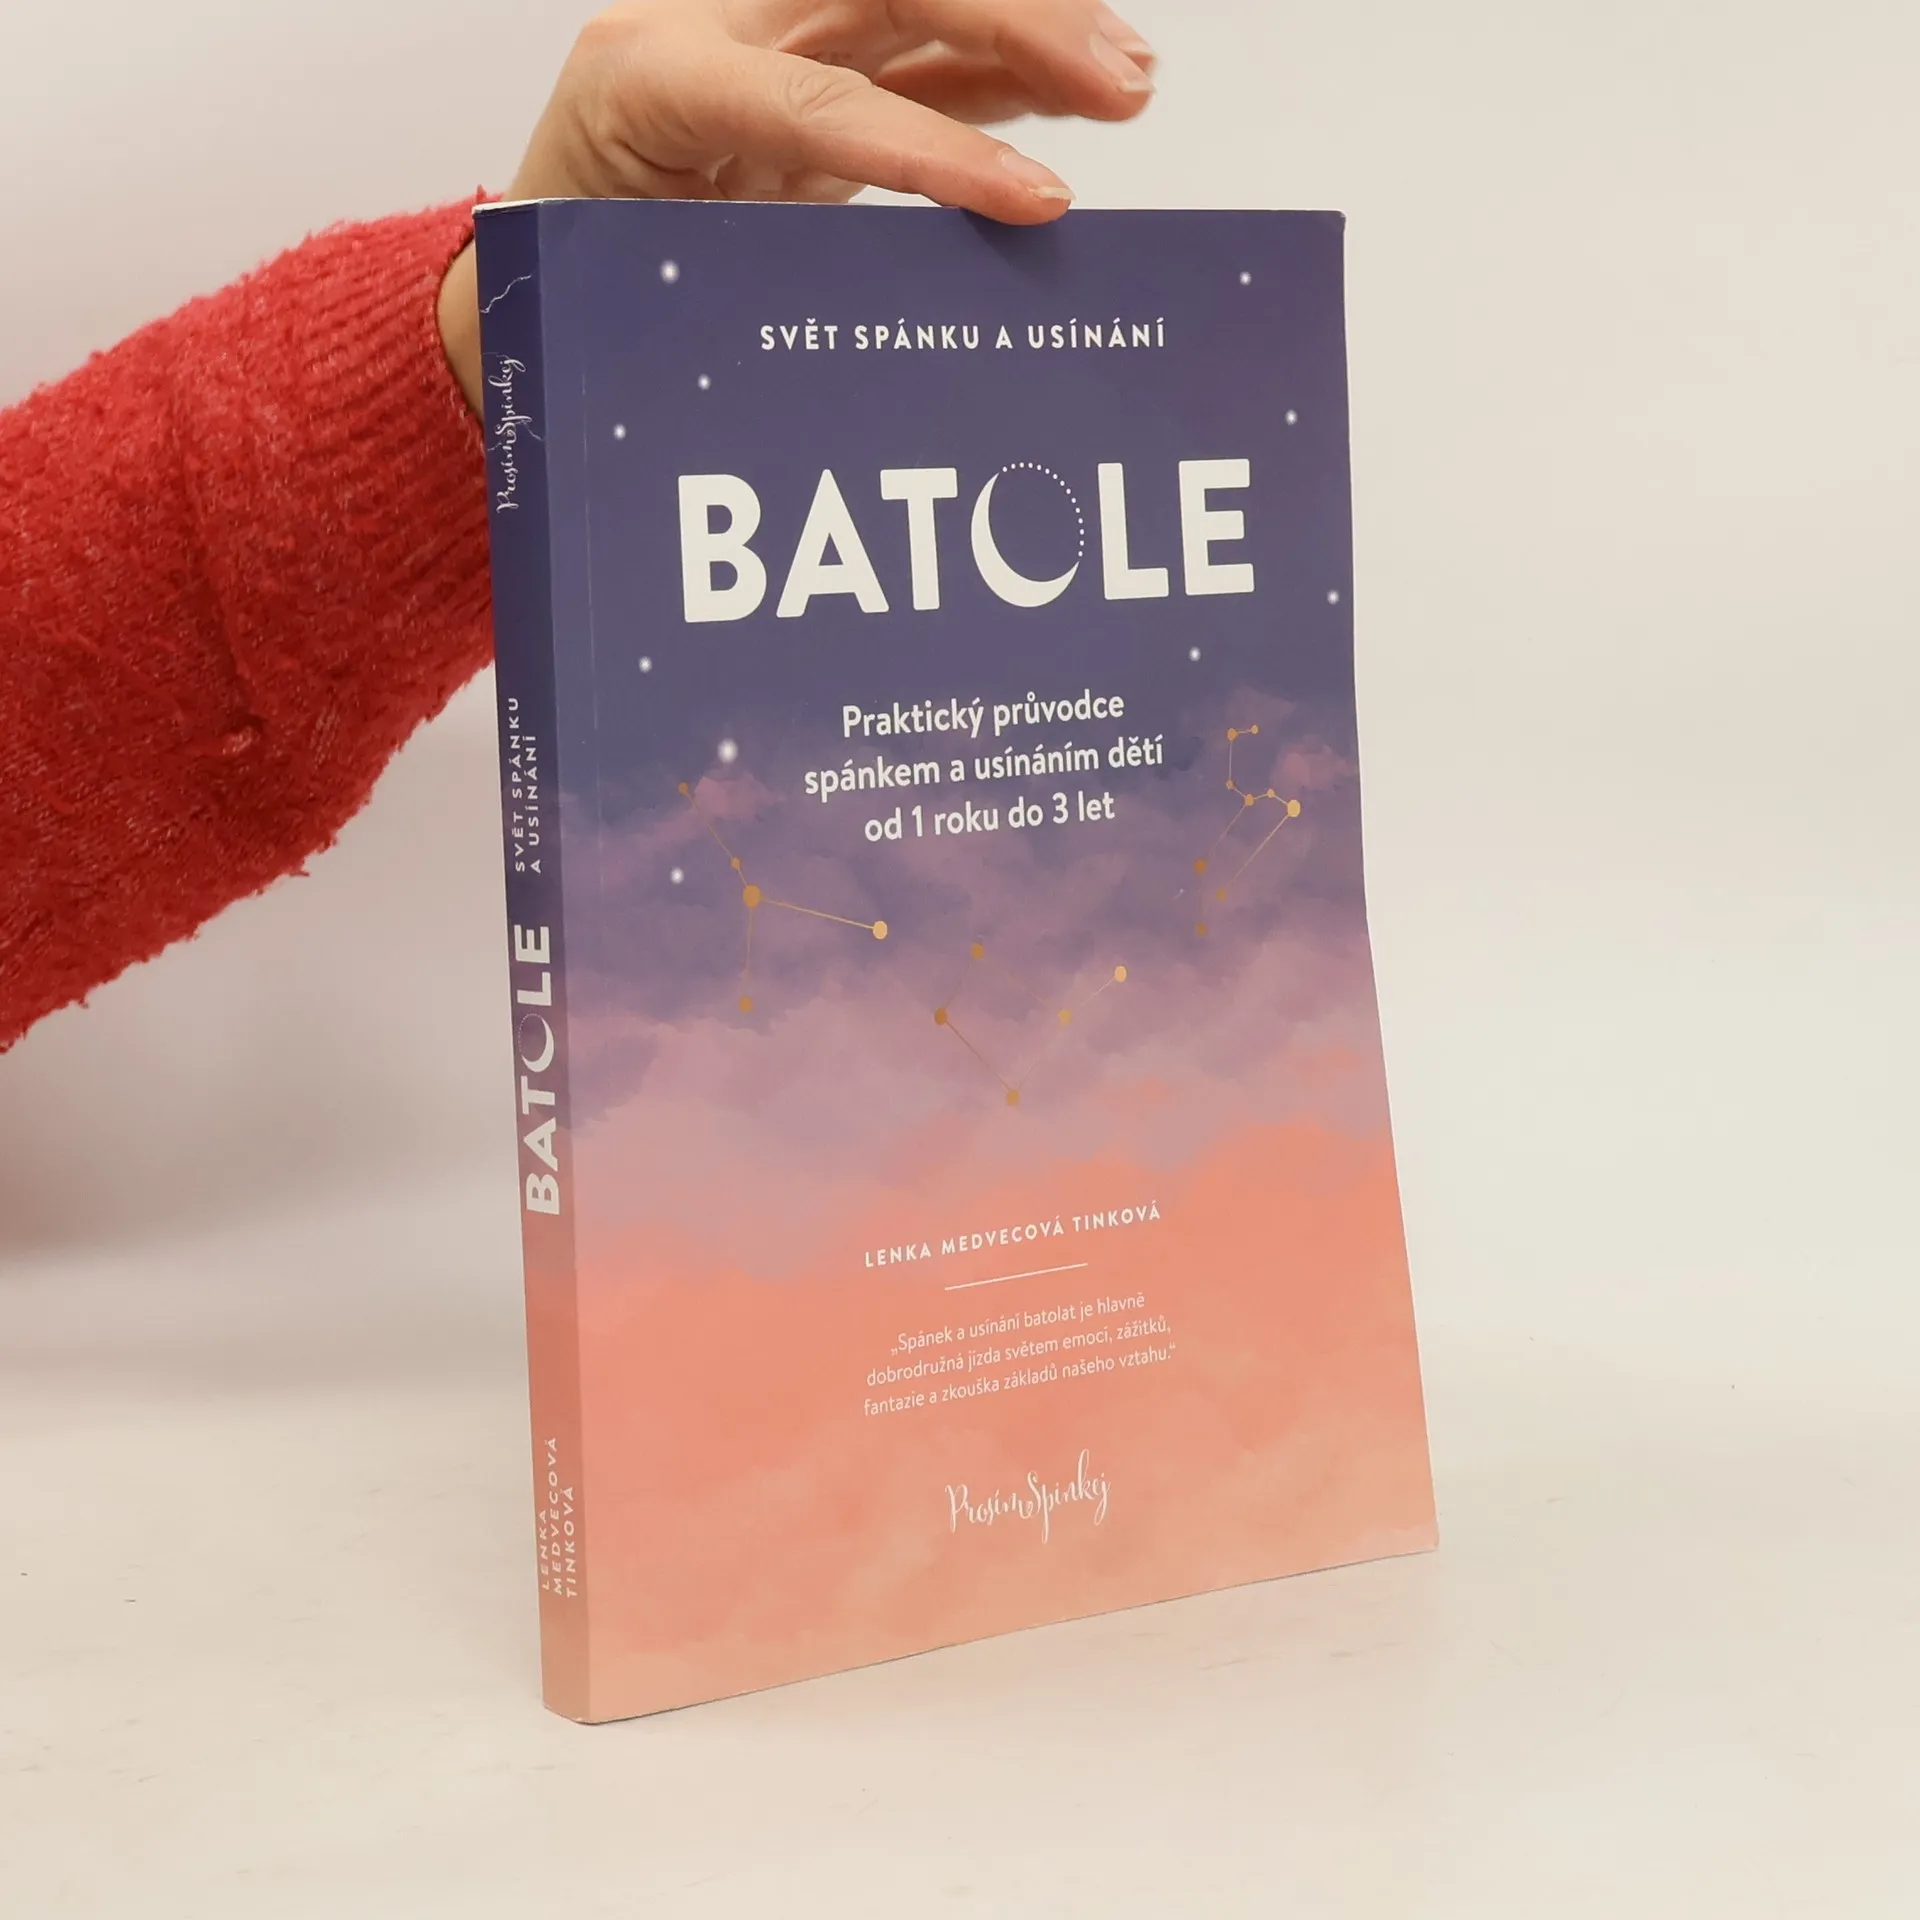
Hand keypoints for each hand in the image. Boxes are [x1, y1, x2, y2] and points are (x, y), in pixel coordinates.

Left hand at [438, 0, 1155, 408]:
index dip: (938, 148)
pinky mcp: (807, 75)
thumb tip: (858, 375)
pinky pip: (918, 57)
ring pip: (915, 3)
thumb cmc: (564, 287)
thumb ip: (725, 307)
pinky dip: (1001, 72)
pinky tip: (1075, 91)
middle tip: (1122, 84)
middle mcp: (708, 32)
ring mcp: (764, 44)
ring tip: (1130, 82)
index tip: (1038, 200)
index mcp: (648, 81)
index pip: (819, 100)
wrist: (527, 253)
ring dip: (1032, 30)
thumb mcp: (619, 306)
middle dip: (1017, 20)